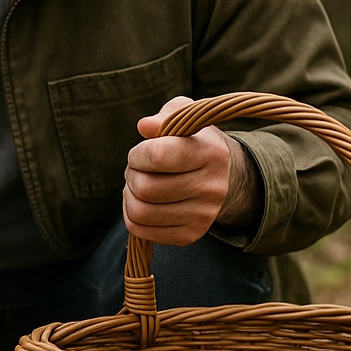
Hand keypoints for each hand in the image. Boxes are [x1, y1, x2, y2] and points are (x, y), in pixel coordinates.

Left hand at [123, 96, 259, 245]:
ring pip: (140, 212)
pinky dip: (132, 216)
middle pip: (145, 188)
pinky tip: (142, 202)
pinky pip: (142, 231)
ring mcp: (203, 215)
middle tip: (137, 169)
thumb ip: (164, 116)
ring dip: (129, 196)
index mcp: (210, 153)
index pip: (158, 156)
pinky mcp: (191, 234)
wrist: (221, 176)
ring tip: (139, 185)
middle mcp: (212, 187)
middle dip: (131, 175)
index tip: (139, 152)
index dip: (138, 154)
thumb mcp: (184, 117)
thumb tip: (144, 126)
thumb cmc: (192, 141)